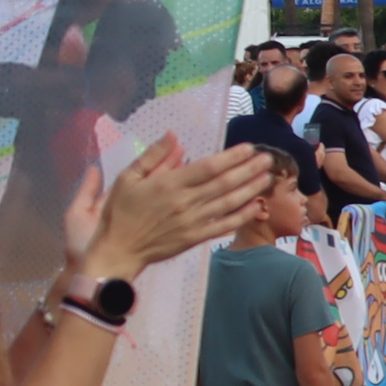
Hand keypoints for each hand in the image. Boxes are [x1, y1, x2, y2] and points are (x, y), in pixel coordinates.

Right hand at [82, 137, 272, 282]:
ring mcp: (192, 222)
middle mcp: (185, 202)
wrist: (118, 249)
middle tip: (268, 158)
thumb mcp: (128, 177)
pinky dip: (242, 216)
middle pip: (224, 183)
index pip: (208, 167)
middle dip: (248, 170)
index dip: (231, 157)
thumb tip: (174, 135)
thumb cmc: (120, 211)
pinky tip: (256, 206)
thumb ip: (153, 156)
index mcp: (169, 184)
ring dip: (250, 189)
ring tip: (268, 177)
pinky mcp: (195, 238)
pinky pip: (224, 226)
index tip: (248, 148)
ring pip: (228, 203)